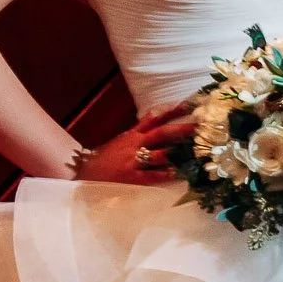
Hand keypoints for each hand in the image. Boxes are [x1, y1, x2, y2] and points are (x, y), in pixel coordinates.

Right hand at [76, 97, 196, 183]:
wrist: (83, 172)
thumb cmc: (105, 158)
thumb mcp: (121, 141)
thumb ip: (138, 134)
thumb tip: (157, 127)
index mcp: (133, 134)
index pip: (154, 117)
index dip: (171, 110)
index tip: (189, 104)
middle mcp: (135, 144)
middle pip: (161, 133)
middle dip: (181, 129)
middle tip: (199, 127)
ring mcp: (133, 160)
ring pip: (159, 154)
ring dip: (178, 152)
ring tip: (195, 151)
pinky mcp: (131, 177)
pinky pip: (151, 175)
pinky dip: (165, 174)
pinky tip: (177, 174)